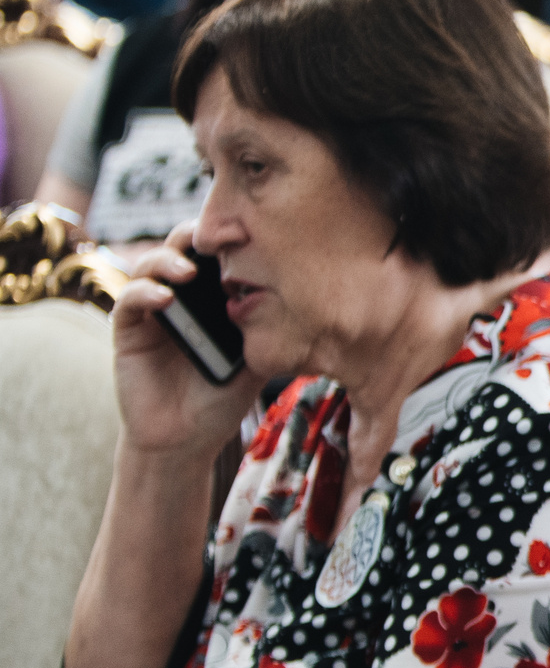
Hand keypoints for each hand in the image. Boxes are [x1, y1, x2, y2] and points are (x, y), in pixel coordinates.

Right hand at [111, 229, 258, 461]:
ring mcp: (152, 308)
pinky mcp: (127, 330)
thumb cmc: (223, 395)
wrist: (186, 438)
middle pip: (182, 246)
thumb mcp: (257, 357)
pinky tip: (165, 298)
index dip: (230, 235)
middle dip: (197, 235)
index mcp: (213, 294)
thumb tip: (303, 294)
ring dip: (168, 260)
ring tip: (189, 271)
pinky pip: (129, 300)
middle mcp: (181, 294)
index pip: (218, 251)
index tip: (252, 229)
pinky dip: (145, 292)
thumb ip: (268, 325)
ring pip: (151, 264)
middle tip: (215, 240)